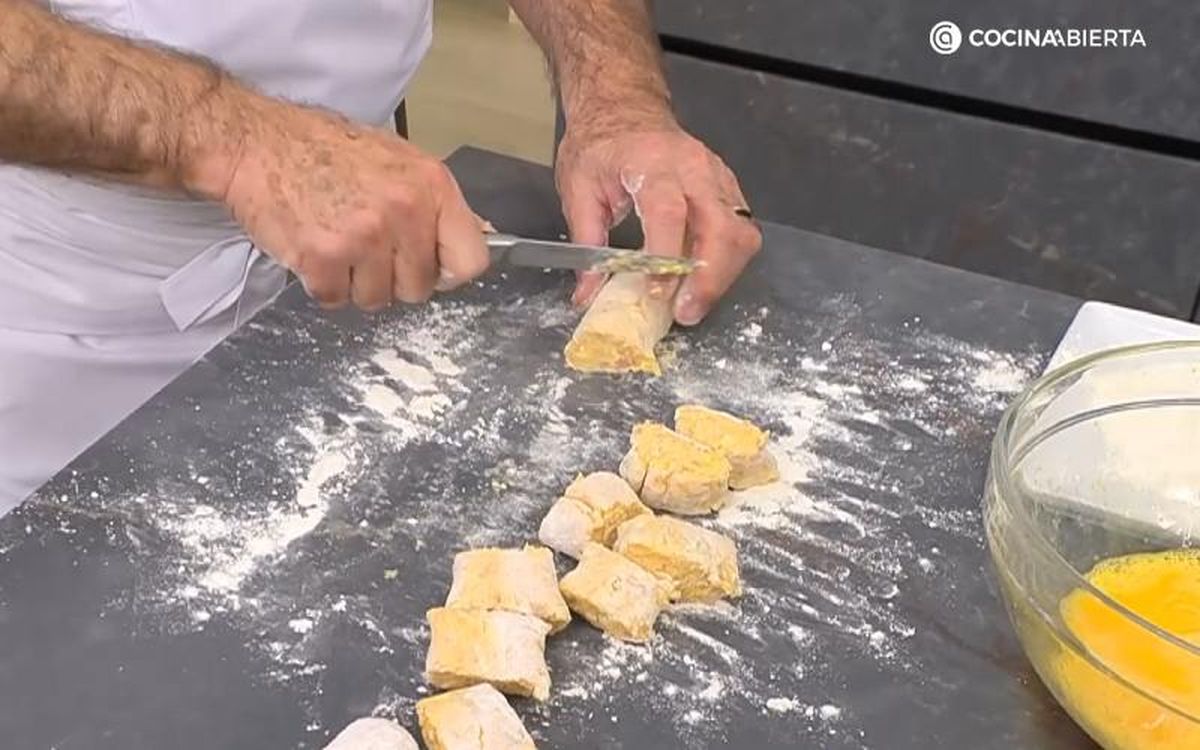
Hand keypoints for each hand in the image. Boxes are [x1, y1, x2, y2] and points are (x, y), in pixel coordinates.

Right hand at [202, 98, 488, 310]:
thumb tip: (481, 234)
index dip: (450, 271)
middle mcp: (405, 213)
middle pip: (420, 288)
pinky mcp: (324, 258)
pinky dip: (323, 284)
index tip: (432, 267)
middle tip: (368, 248)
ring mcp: (364, 238)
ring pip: (377, 299)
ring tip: (339, 244)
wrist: (257, 143)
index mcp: (432, 186)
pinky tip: (315, 250)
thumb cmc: (326, 149)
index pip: (472, 260)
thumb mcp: (398, 160)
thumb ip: (437, 204)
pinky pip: (336, 299)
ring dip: (357, 283)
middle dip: (395, 277)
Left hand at [556, 120, 760, 324]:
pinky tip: (701, 279)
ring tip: (693, 303)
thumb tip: (588, 293)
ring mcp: (718, 178)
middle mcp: (694, 168)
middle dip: (710, 277)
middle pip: (722, 226)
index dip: (666, 257)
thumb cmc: (601, 144)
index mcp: (651, 163)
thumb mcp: (578, 188)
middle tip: (686, 312)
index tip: (657, 292)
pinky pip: (741, 231)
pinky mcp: (728, 190)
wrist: (623, 108)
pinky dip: (727, 263)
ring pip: (741, 233)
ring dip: (723, 275)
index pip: (669, 212)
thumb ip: (587, 243)